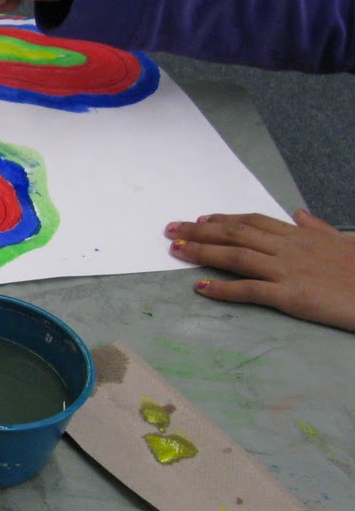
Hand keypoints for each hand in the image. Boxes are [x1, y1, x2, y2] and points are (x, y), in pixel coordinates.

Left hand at [165, 209, 354, 331]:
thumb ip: (318, 227)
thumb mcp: (342, 240)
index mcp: (300, 235)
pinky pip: (251, 290)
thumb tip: (298, 213)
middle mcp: (289, 248)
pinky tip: (201, 288)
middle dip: (201, 231)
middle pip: (237, 234)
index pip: (253, 221)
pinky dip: (223, 289)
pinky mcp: (291, 296)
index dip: (223, 219)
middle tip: (172, 230)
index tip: (199, 219)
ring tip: (176, 250)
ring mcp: (288, 271)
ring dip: (203, 252)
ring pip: (237, 257)